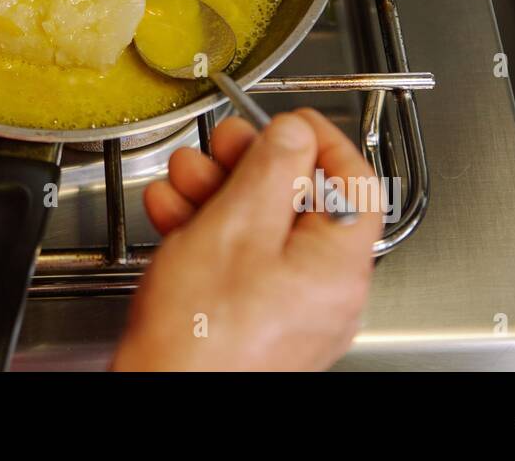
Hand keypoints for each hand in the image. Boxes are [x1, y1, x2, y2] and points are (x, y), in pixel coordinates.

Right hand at [113, 108, 382, 370]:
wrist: (159, 396)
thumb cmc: (201, 336)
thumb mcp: (236, 226)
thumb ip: (272, 170)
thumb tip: (296, 134)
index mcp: (339, 265)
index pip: (355, 181)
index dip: (319, 138)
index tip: (286, 118)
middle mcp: (323, 290)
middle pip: (300, 201)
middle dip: (250, 164)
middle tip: (220, 144)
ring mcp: (287, 308)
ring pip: (260, 228)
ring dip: (217, 192)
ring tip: (181, 180)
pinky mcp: (251, 319)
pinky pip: (239, 261)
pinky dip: (206, 231)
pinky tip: (172, 215)